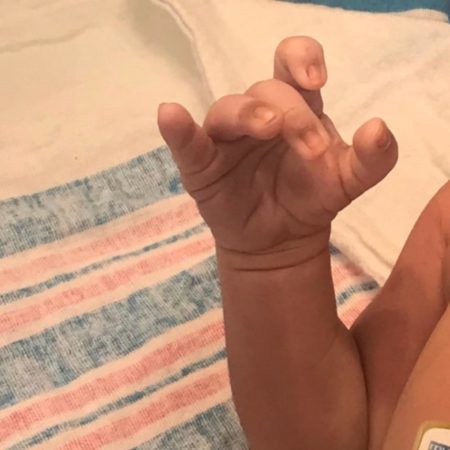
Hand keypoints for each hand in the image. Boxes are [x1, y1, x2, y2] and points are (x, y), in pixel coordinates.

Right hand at [158, 37, 397, 258]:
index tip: (315, 79)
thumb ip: (372, 158)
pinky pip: (187, 142)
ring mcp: (226, 138)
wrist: (281, 240)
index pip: (292, 63)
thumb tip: (378, 127)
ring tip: (265, 129)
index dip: (301, 58)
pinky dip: (178, 129)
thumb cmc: (310, 198)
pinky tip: (170, 115)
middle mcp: (257, 114)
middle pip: (266, 91)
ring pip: (228, 109)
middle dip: (290, 114)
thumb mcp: (348, 180)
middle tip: (309, 147)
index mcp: (294, 107)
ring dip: (246, 115)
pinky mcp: (201, 164)